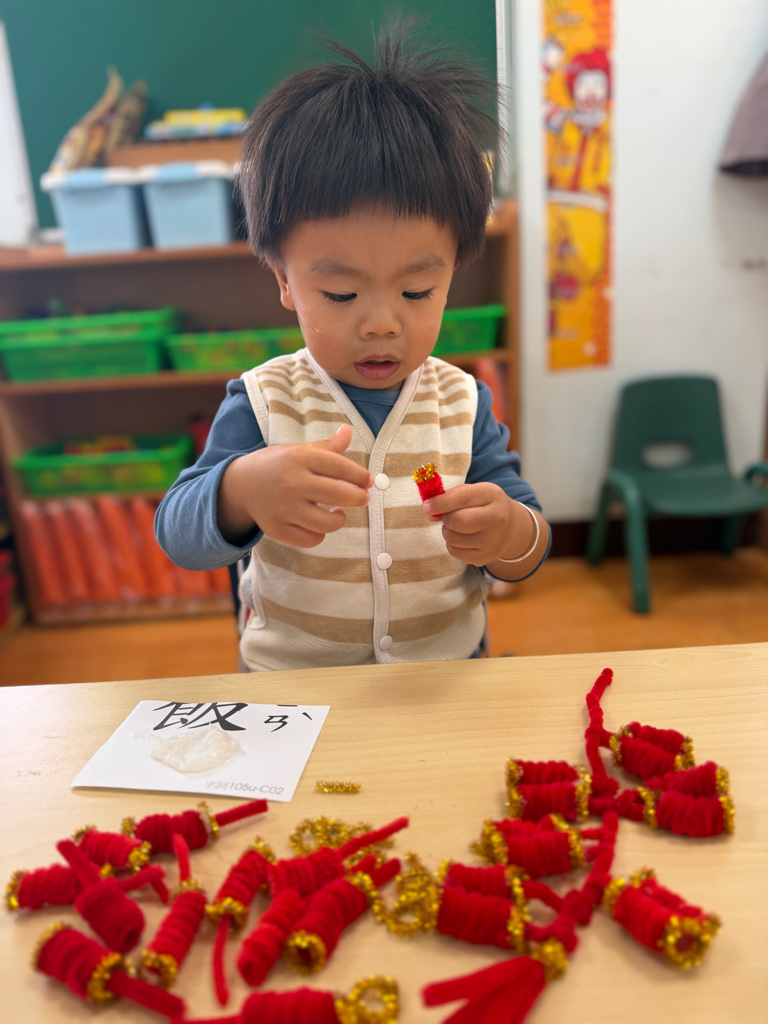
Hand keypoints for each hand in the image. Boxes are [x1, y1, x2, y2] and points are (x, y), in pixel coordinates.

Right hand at [218, 424, 372, 546]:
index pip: (340, 467)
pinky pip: (312, 539)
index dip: (360, 475)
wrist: (241, 485)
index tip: (369, 481)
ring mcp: (284, 508)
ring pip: (328, 523)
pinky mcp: (278, 529)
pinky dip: (320, 534)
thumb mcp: (299, 450)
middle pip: (340, 495)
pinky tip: (319, 523)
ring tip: (339, 511)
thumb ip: (327, 445)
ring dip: (339, 518)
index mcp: (299, 458)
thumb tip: (348, 430)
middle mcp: (292, 483)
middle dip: (359, 497)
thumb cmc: (278, 465)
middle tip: (362, 497)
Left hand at [422, 483, 527, 566]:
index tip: (426, 506)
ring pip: (453, 538)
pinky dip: (451, 544)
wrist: (511, 529)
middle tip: (446, 517)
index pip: (462, 498)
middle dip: (445, 518)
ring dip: (447, 531)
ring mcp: (492, 541)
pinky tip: (461, 538)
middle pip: (458, 521)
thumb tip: (429, 511)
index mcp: (492, 495)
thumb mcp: (475, 492)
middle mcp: (497, 518)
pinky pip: (454, 552)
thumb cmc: (484, 506)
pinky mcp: (484, 558)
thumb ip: (452, 496)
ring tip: (457, 527)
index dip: (440, 502)